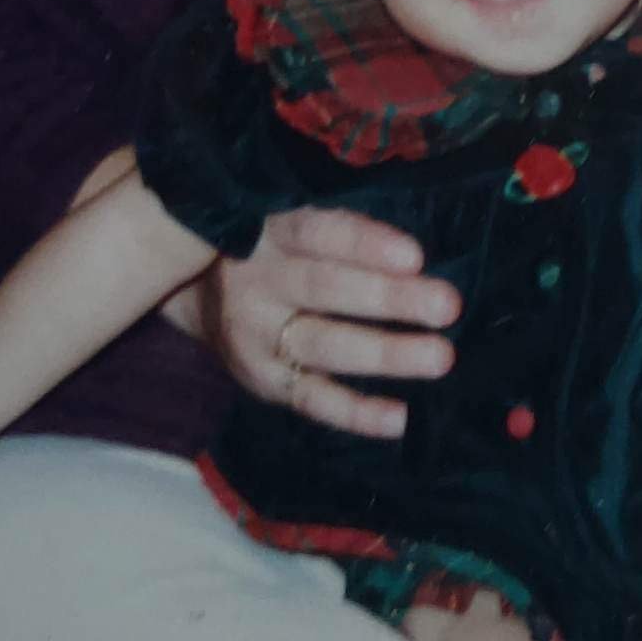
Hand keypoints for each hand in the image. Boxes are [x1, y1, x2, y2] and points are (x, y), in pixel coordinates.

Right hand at [172, 206, 461, 438]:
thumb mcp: (290, 223)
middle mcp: (258, 283)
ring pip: (324, 346)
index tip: (416, 256)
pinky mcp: (262, 381)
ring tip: (440, 357)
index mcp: (269, 232)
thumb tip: (421, 252)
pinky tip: (401, 417)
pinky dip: (356, 413)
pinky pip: (312, 400)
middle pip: (326, 289)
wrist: (193, 292)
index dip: (365, 244)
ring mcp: (256, 338)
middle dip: (390, 298)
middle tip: (447, 305)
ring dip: (385, 354)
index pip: (318, 232)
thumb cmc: (274, 248)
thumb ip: (342, 231)